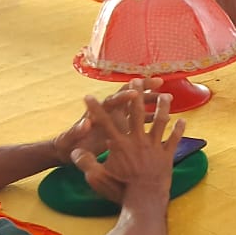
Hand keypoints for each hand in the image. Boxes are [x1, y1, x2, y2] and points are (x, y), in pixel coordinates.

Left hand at [52, 78, 166, 165]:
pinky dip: (153, 118)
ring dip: (151, 102)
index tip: (135, 93)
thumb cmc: (68, 147)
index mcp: (97, 114)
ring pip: (137, 107)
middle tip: (159, 81)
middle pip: (128, 96)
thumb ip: (76, 132)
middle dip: (143, 88)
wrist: (68, 153)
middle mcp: (108, 114)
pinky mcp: (122, 130)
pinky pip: (141, 122)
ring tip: (168, 97)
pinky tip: (166, 118)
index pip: (112, 102)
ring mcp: (117, 121)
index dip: (123, 97)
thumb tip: (85, 124)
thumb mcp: (69, 140)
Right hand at [71, 89, 184, 204]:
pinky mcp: (167, 156)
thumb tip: (75, 152)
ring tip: (166, 95)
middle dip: (136, 95)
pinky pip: (174, 139)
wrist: (144, 201)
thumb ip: (85, 163)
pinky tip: (183, 120)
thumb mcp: (97, 178)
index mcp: (119, 144)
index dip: (94, 109)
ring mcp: (154, 147)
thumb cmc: (119, 190)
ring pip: (160, 121)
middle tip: (135, 81)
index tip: (87, 96)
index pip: (104, 122)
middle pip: (136, 113)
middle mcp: (137, 140)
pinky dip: (179, 129)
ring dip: (162, 107)